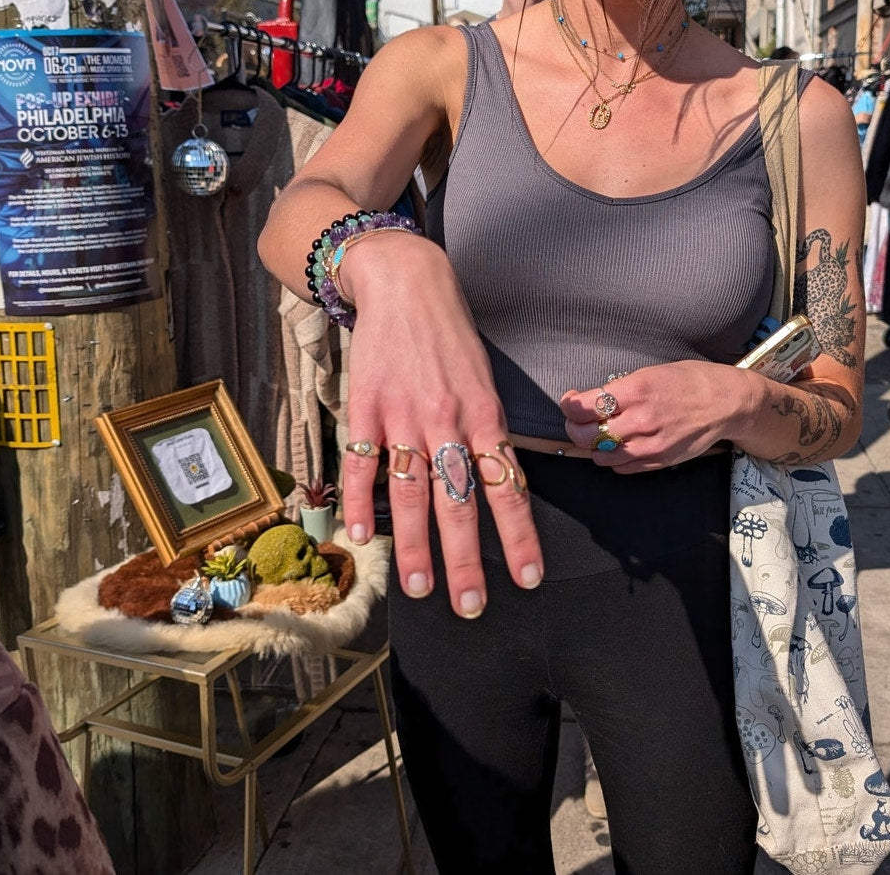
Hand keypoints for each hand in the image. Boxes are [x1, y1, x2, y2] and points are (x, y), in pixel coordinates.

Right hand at [338, 235, 543, 617]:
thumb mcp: (485, 380)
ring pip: (411, 493)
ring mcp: (403, 416)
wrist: (407, 284)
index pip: (506, 488)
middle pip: (458, 502)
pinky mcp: (366, 408)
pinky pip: (363, 463)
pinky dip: (362, 502)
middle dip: (466, 560)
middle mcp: (447, 422)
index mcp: (484, 416)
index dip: (519, 535)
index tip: (527, 578)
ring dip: (415, 546)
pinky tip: (361, 537)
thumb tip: (498, 484)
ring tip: (420, 588)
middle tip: (470, 605)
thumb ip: (489, 432)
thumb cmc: (451, 336)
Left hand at [559, 361, 737, 472]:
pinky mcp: (659, 461)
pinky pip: (621, 467)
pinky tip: (621, 444)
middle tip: (578, 420)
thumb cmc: (690, 381)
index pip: (583, 407)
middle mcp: (640, 420)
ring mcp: (650, 445)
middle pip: (585, 436)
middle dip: (574, 428)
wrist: (727, 403)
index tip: (570, 401)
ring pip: (600, 456)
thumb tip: (591, 401)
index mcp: (636, 391)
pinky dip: (613, 458)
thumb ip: (620, 390)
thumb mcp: (650, 373)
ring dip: (594, 446)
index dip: (569, 405)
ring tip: (601, 433)